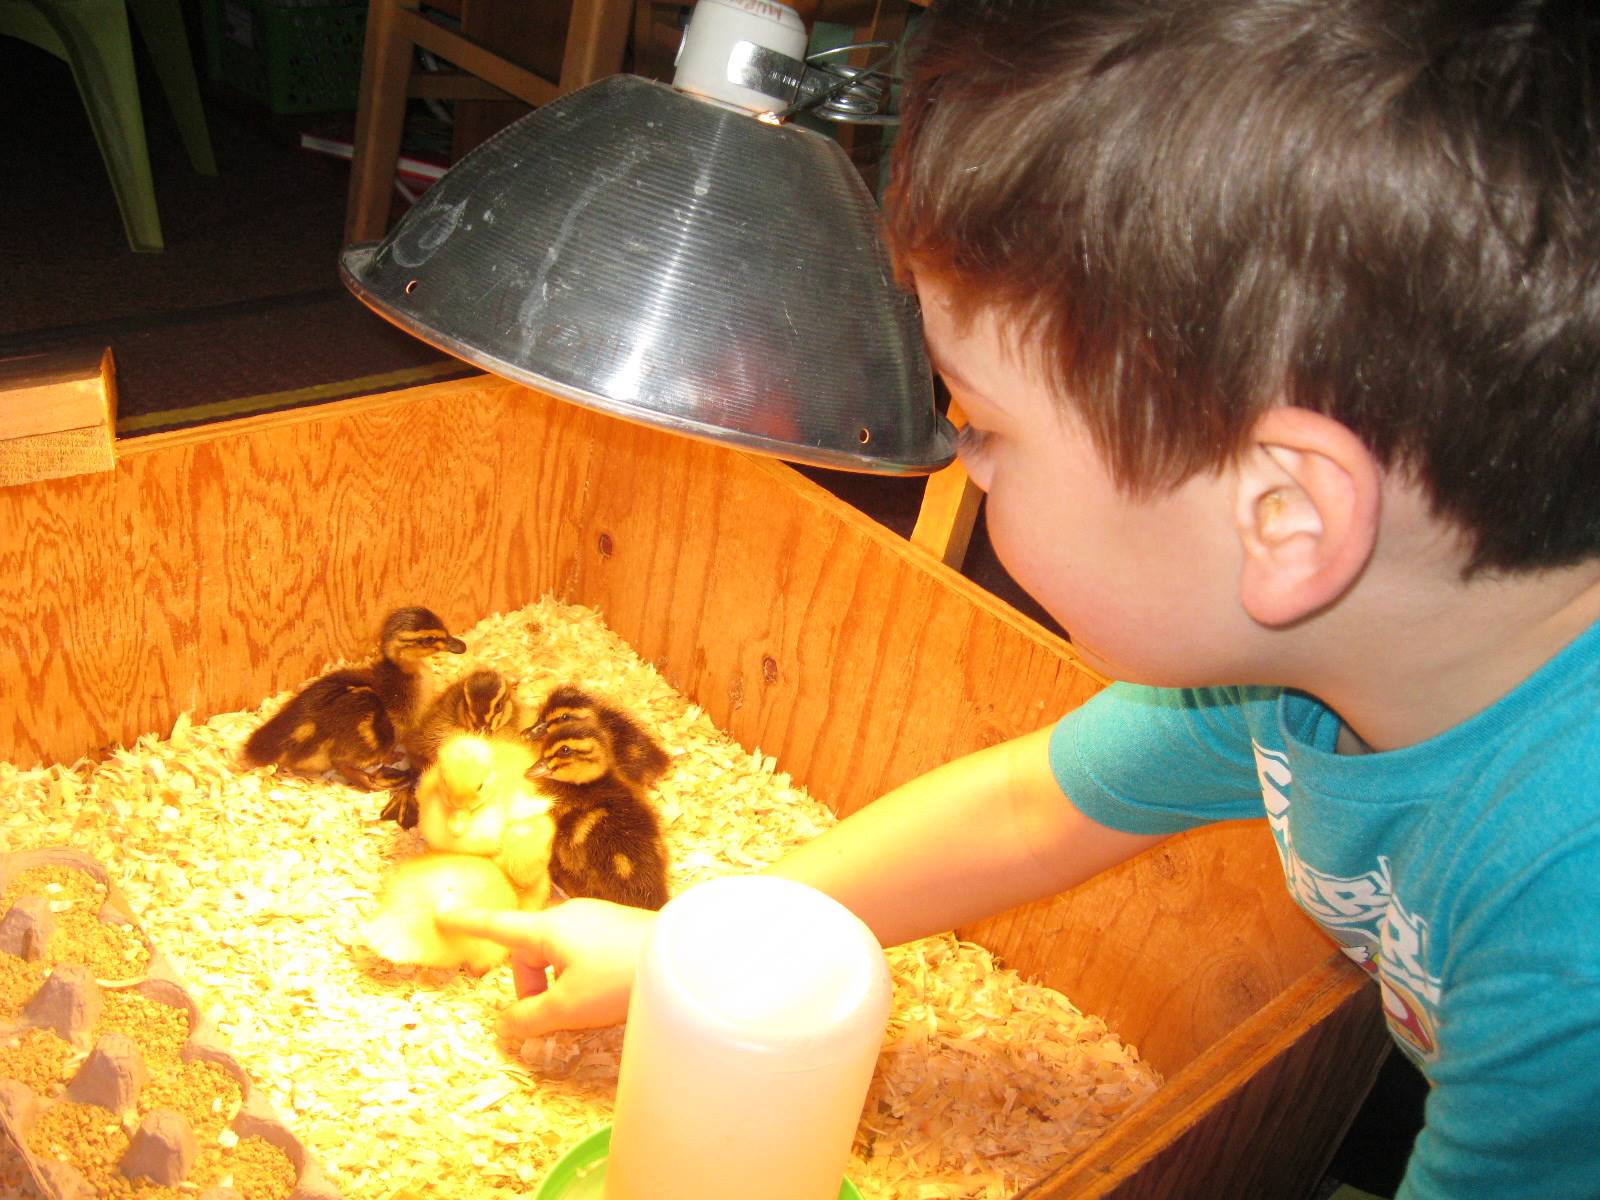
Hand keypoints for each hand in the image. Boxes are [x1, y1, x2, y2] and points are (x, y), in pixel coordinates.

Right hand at [435, 899, 655, 1038]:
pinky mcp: (615, 925)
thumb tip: (506, 1025)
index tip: (443, 913)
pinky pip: (581, 951)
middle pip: (529, 950)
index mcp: (547, 928)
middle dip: (531, 984)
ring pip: (557, 954)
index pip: (497, 926)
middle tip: (552, 1015)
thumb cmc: (619, 979)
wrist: (680, 958)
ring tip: (585, 1005)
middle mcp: (568, 915)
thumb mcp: (567, 1008)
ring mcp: (594, 916)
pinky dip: (579, 974)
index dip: (468, 924)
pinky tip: (604, 992)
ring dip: (557, 982)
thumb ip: (529, 1018)